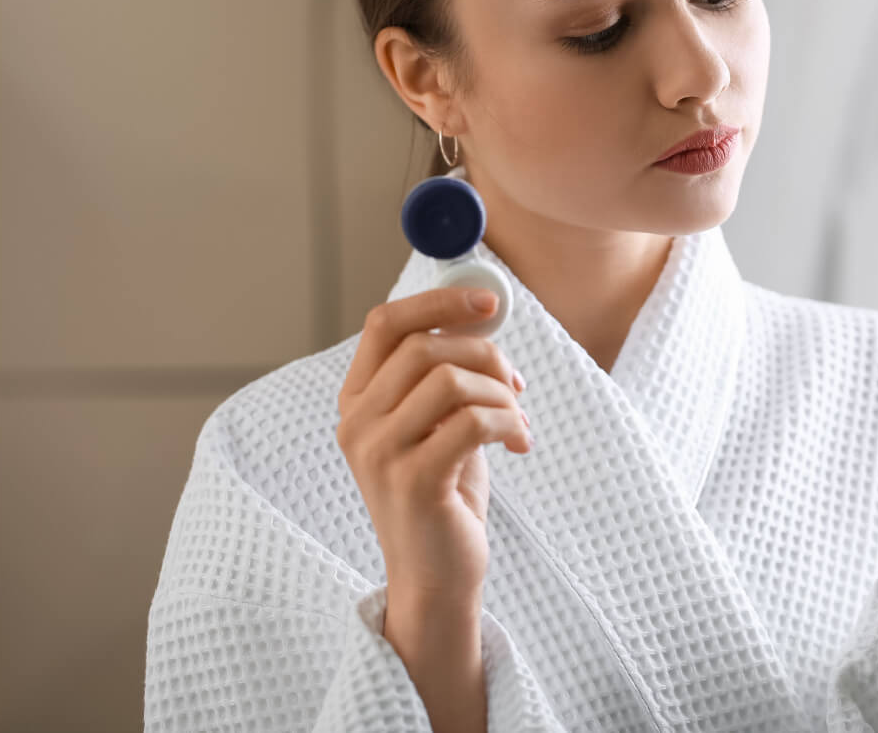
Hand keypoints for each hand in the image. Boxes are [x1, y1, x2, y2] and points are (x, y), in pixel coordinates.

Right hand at [335, 287, 530, 608]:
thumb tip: (483, 314)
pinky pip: (474, 422)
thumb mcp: (435, 424)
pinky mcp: (413, 481)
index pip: (385, 323)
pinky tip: (520, 443)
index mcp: (357, 401)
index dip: (439, 300)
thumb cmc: (442, 495)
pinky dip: (510, 424)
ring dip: (501, 395)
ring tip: (518, 422)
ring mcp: (380, 453)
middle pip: (425, 345)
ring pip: (452, 380)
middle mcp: (357, 423)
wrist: (435, 578)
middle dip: (486, 354)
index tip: (489, 301)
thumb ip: (444, 374)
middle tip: (515, 384)